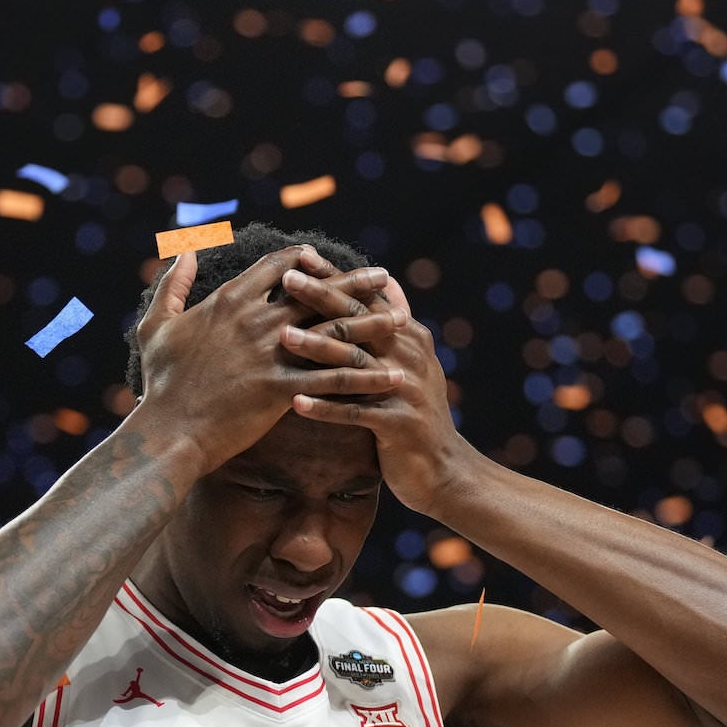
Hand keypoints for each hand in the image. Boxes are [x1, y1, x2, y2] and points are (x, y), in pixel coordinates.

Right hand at [129, 246, 403, 473]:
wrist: (168, 431)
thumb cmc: (160, 383)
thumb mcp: (156, 326)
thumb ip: (173, 286)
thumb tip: (185, 254)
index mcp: (230, 301)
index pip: (278, 266)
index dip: (305, 259)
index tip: (325, 258)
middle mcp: (256, 320)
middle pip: (318, 291)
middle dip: (354, 282)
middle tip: (384, 277)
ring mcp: (271, 354)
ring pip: (333, 331)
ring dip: (371, 323)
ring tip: (402, 318)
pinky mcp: (282, 389)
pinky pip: (333, 381)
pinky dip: (365, 377)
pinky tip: (391, 375)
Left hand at [276, 270, 474, 513]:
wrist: (443, 470)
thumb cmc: (413, 414)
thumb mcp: (411, 363)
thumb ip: (394, 325)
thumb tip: (387, 281)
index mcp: (407, 336)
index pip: (366, 298)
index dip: (335, 277)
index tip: (300, 256)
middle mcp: (409, 355)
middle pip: (359, 321)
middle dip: (322, 297)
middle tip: (286, 280)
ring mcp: (406, 389)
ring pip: (355, 364)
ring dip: (317, 349)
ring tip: (282, 337)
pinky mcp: (399, 424)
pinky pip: (356, 413)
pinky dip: (325, 408)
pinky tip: (295, 402)